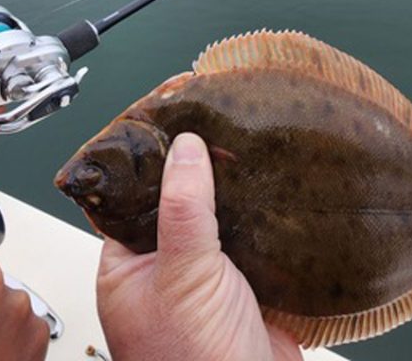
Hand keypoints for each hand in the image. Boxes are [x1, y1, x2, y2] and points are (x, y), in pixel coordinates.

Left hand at [96, 133, 302, 360]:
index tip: (174, 120)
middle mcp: (167, 272)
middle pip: (182, 205)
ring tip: (255, 153)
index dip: (154, 161)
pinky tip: (282, 196)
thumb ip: (183, 210)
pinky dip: (271, 223)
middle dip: (204, 174)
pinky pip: (258, 244)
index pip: (133, 198)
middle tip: (225, 129)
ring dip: (240, 197)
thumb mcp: (181, 276)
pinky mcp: (251, 290)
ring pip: (222, 222)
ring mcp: (210, 281)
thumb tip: (185, 150)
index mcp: (129, 268)